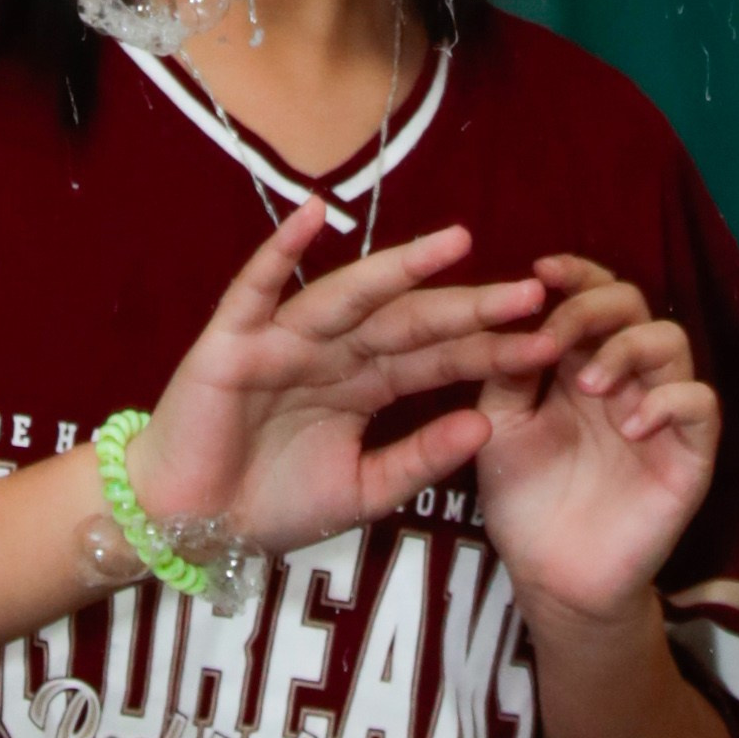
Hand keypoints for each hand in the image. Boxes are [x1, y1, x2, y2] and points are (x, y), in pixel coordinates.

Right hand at [128, 198, 555, 555]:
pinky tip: (314, 212)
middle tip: (533, 294)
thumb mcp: (359, 492)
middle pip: (410, 321)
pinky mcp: (234, 337)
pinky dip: (282, 248)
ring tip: (459, 243)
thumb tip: (485, 426)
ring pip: (353, 296)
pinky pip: (258, 284)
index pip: (438, 358)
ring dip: (403, 268)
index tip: (550, 341)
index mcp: (364, 383)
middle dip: (470, 308)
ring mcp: (285, 336)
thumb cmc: (268, 503)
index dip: (490, 349)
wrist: (188, 525)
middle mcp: (333, 349)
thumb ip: (417, 460)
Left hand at [475, 257, 720, 622]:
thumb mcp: (499, 425)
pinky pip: (702, 405)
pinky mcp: (690, 456)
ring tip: (588, 387)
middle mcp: (626, 376)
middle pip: (632, 302)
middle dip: (593, 305)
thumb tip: (511, 311)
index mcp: (579, 360)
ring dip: (627, 349)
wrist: (551, 579)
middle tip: (558, 334)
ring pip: (672, 341)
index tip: (540, 270)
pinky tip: (630, 426)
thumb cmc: (524, 499)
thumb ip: (505, 370)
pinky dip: (669, 401)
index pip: (592, 293)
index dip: (575, 273)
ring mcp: (661, 412)